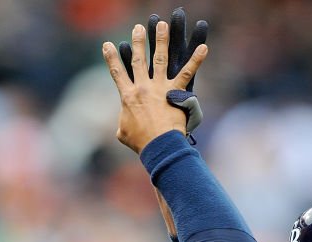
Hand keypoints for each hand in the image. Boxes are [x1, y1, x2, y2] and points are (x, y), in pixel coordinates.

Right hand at [102, 21, 207, 153]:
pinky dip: (196, 59)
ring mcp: (160, 88)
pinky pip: (187, 73)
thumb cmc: (141, 142)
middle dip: (139, 42)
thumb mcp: (123, 132)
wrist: (159, 145)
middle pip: (139, 60)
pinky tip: (204, 47)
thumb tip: (123, 124)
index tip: (107, 45)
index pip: (117, 73)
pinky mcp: (176, 92)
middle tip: (139, 28)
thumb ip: (122, 122)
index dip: (111, 58)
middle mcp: (143, 87)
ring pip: (160, 59)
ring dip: (162, 40)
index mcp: (128, 96)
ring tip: (162, 26)